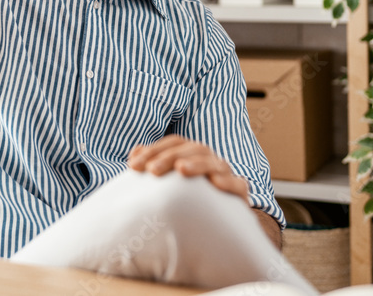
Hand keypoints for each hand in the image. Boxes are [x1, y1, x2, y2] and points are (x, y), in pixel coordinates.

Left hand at [127, 135, 249, 204]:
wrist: (214, 228)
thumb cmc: (185, 201)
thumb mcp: (166, 184)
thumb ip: (153, 166)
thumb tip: (135, 152)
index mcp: (192, 154)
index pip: (173, 144)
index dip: (153, 151)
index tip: (133, 166)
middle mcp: (209, 160)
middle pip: (192, 149)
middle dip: (170, 157)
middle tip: (152, 170)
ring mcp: (225, 174)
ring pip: (213, 162)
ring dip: (197, 163)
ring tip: (181, 169)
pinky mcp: (239, 193)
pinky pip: (238, 184)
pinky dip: (228, 181)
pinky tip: (215, 183)